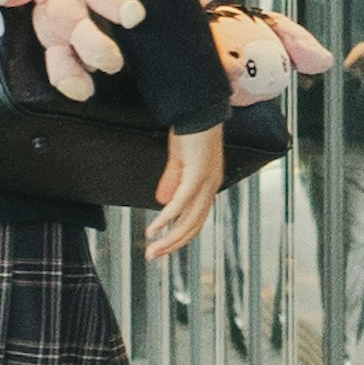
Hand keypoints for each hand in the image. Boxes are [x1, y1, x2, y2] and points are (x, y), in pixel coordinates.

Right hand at [145, 125, 226, 258]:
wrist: (199, 108)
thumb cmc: (190, 130)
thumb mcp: (178, 160)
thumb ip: (173, 181)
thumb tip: (163, 203)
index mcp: (208, 185)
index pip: (195, 219)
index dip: (178, 235)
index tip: (160, 247)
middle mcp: (211, 187)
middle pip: (193, 225)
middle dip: (172, 244)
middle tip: (152, 256)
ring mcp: (206, 181)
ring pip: (188, 220)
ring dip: (169, 237)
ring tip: (152, 248)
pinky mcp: (197, 174)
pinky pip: (180, 202)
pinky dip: (167, 217)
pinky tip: (154, 228)